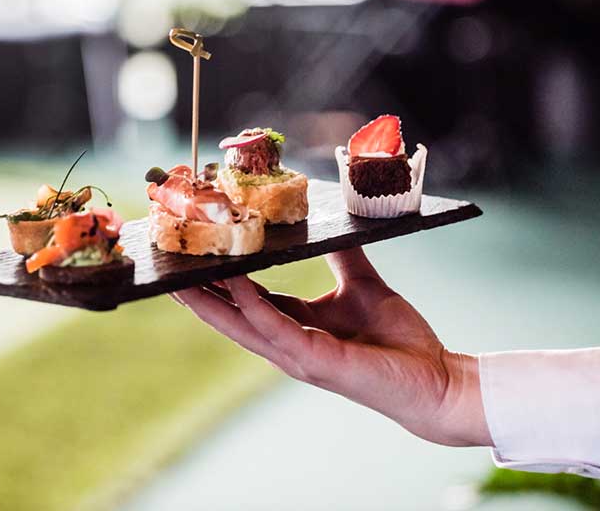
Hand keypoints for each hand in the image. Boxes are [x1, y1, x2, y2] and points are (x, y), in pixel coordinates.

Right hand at [172, 247, 492, 446]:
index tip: (193, 255)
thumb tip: (329, 222)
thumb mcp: (362, 285)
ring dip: (211, 302)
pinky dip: (255, 307)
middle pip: (230, 316)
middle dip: (196, 295)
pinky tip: (239, 284)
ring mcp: (298, 355)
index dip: (218, 280)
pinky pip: (278, 329)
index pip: (245, 300)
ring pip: (242, 325)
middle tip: (164, 269)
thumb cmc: (398, 340)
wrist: (434, 377)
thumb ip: (342, 256)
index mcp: (295, 325)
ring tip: (182, 277)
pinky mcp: (318, 360)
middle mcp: (288, 343)